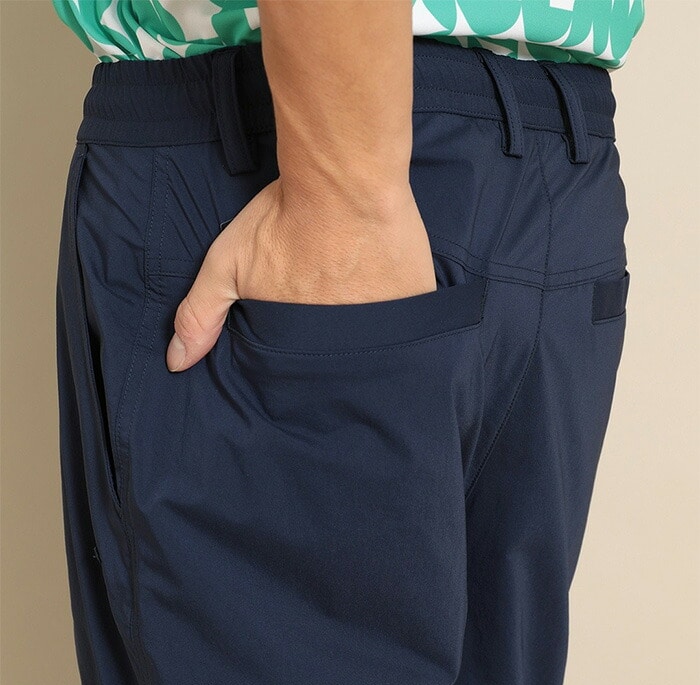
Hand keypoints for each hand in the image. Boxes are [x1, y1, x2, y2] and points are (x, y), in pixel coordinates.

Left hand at [165, 178, 436, 371]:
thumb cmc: (286, 219)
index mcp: (303, 339)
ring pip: (378, 340)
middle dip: (336, 341)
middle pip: (342, 355)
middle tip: (335, 305)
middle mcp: (346, 341)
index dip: (302, 348)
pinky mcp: (417, 300)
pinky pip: (412, 321)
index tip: (305, 325)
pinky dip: (404, 314)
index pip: (302, 365)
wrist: (344, 181)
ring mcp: (385, 323)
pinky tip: (394, 292)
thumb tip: (176, 364)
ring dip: (371, 329)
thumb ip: (201, 314)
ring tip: (363, 297)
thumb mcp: (229, 263)